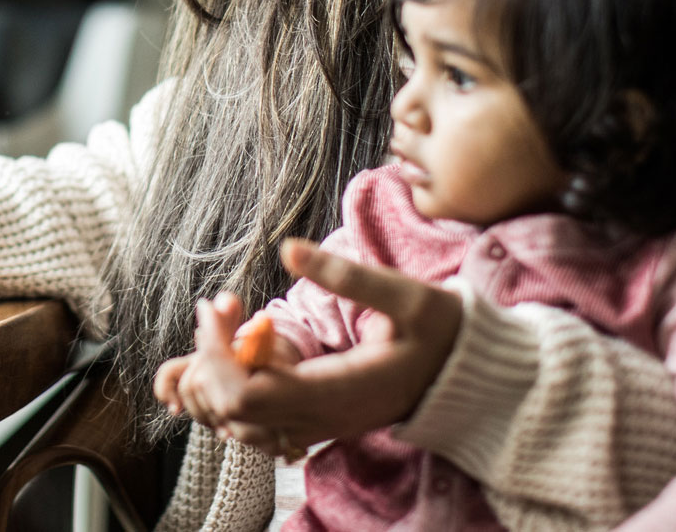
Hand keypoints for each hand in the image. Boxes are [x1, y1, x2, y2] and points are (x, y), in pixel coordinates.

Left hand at [188, 239, 463, 457]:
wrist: (466, 376)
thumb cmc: (441, 333)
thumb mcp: (406, 295)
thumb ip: (347, 275)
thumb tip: (288, 248)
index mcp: (335, 393)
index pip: (247, 394)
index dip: (218, 355)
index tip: (216, 307)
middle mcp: (318, 420)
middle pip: (231, 411)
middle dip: (209, 360)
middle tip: (217, 309)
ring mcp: (314, 427)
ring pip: (235, 424)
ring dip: (216, 379)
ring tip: (226, 325)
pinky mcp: (313, 423)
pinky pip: (253, 424)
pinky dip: (231, 393)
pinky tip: (242, 350)